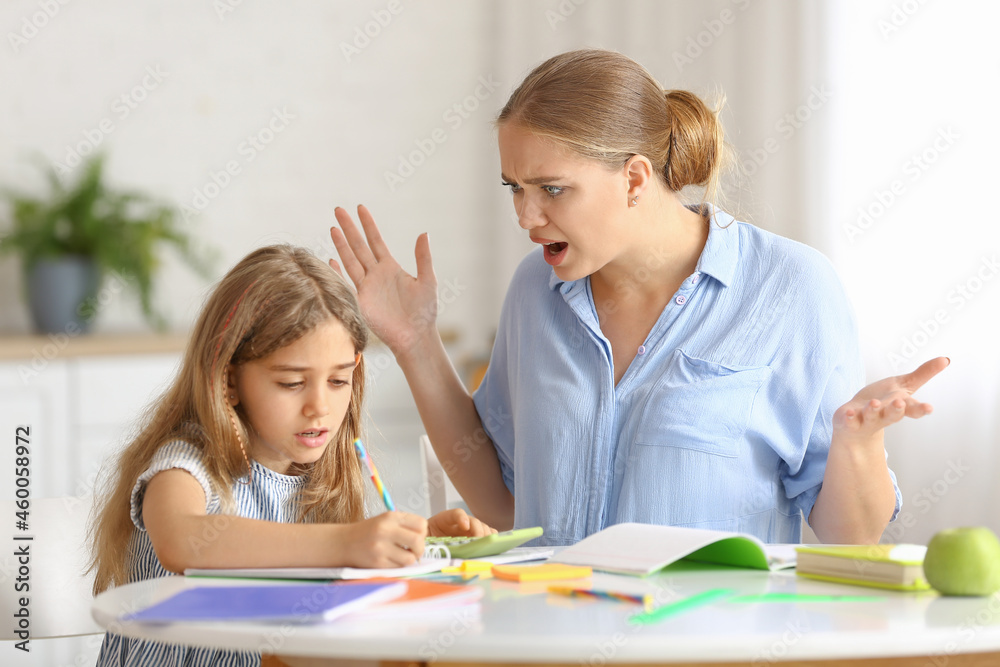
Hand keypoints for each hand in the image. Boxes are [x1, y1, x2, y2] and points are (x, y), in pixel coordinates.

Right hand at [330, 205, 438, 355]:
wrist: (415, 336)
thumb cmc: (424, 311)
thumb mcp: (427, 281)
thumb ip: (423, 258)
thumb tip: (424, 233)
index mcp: (390, 267)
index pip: (376, 240)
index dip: (368, 224)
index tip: (360, 208)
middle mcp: (376, 274)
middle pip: (359, 246)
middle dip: (349, 228)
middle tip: (338, 209)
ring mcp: (367, 287)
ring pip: (351, 260)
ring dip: (341, 245)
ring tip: (333, 228)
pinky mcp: (361, 301)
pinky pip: (347, 283)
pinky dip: (337, 272)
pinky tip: (330, 260)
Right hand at [340, 511, 427, 567]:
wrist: (344, 542)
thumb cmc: (369, 532)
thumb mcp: (385, 520)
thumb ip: (404, 525)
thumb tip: (424, 537)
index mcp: (390, 517)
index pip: (421, 524)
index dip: (423, 532)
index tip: (417, 536)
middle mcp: (385, 530)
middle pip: (417, 541)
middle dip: (420, 548)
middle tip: (415, 550)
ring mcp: (380, 547)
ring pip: (410, 558)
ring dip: (410, 559)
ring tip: (403, 556)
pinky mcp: (377, 563)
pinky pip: (398, 567)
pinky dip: (399, 565)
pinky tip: (392, 560)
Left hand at [427, 508, 496, 537]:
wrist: (425, 541)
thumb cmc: (425, 540)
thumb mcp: (424, 539)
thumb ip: (428, 543)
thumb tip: (431, 551)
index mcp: (444, 519)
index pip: (457, 513)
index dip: (462, 518)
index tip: (465, 526)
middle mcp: (459, 523)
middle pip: (473, 521)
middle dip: (478, 529)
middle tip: (479, 540)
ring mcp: (468, 530)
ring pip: (482, 527)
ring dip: (485, 535)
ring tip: (486, 544)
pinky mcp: (474, 537)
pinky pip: (487, 534)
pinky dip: (491, 538)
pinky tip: (491, 544)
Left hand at [834, 356, 949, 441]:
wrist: (856, 423)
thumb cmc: (883, 402)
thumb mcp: (904, 386)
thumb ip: (923, 374)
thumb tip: (945, 359)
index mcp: (899, 406)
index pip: (912, 408)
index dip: (920, 408)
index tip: (929, 408)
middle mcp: (885, 415)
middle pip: (893, 414)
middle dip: (896, 409)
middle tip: (900, 403)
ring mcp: (867, 420)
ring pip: (871, 416)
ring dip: (872, 411)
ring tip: (873, 403)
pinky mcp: (850, 421)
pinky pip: (850, 420)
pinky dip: (850, 417)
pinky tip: (849, 412)